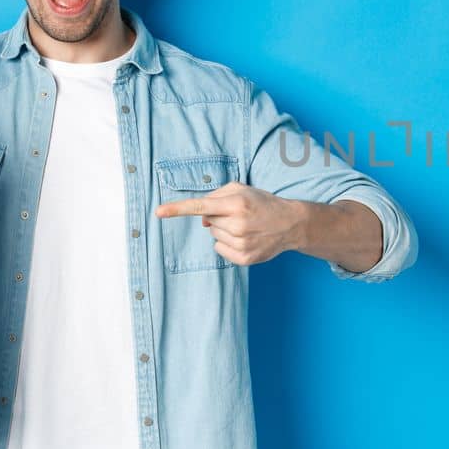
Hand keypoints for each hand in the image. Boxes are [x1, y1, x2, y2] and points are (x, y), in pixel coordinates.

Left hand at [154, 182, 305, 265]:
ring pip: (214, 236)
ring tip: (245, 227)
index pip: (201, 206)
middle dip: (219, 217)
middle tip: (239, 215)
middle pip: (208, 222)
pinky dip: (228, 244)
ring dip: (224, 231)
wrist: (290, 223)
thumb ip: (216, 197)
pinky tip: (245, 239)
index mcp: (237, 203)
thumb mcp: (242, 190)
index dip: (177, 209)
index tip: (158, 212)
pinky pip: (220, 250)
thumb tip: (201, 218)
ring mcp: (241, 243)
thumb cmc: (263, 203)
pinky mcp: (244, 258)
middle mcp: (238, 224)